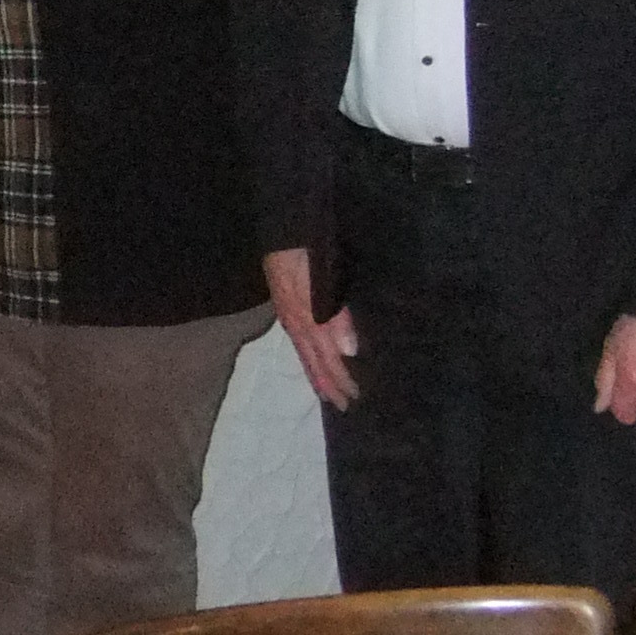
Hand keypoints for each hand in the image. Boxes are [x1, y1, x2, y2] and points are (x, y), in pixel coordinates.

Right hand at [264, 247, 359, 410]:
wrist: (282, 229)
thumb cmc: (304, 254)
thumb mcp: (321, 284)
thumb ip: (335, 316)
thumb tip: (349, 351)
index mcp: (306, 320)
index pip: (326, 358)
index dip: (339, 378)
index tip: (353, 398)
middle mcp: (297, 322)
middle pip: (313, 361)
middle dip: (327, 383)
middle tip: (341, 406)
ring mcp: (290, 314)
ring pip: (304, 353)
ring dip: (316, 374)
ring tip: (324, 391)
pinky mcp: (287, 305)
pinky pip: (299, 341)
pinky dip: (306, 357)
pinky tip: (310, 356)